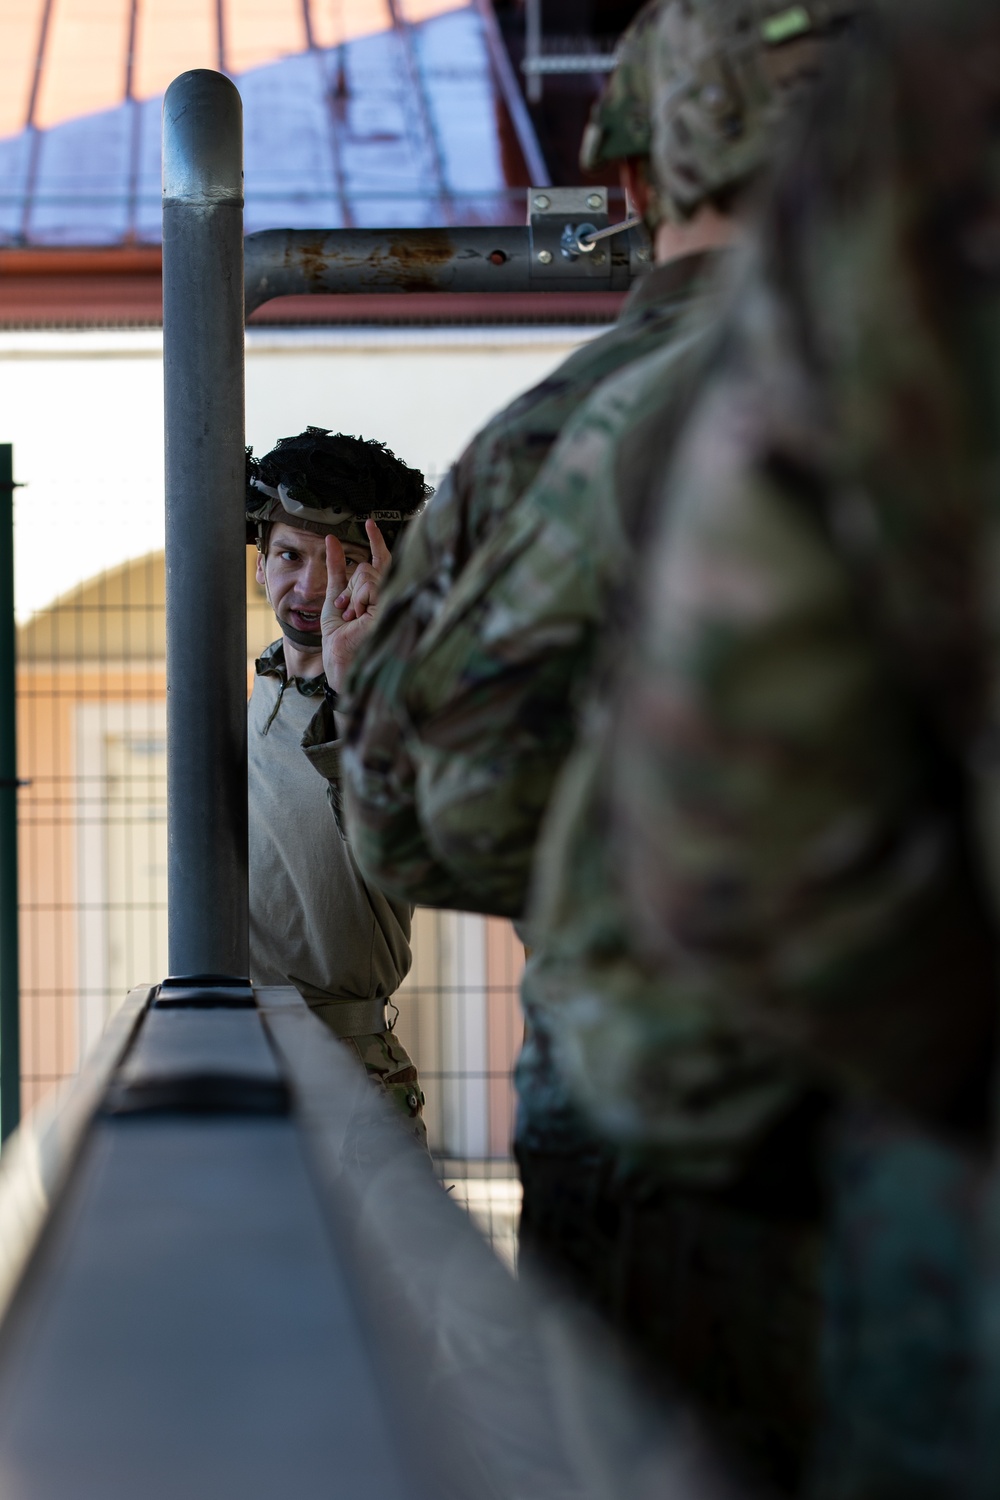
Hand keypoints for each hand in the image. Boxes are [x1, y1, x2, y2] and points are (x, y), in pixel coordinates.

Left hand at [321, 520, 390, 692]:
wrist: (339, 662)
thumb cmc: (338, 640)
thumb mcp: (334, 598)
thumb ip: (336, 570)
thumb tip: (332, 541)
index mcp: (379, 595)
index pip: (381, 562)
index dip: (374, 540)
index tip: (368, 522)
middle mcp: (390, 597)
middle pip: (370, 567)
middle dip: (350, 585)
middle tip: (347, 610)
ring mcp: (393, 602)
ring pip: (369, 573)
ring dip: (352, 594)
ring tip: (353, 617)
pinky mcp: (392, 607)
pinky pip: (371, 584)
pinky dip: (357, 596)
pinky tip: (357, 613)